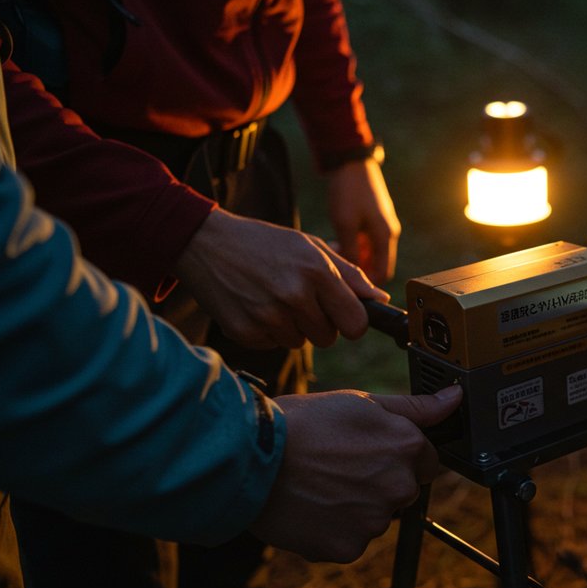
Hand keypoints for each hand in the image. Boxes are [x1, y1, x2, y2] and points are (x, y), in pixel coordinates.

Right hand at [174, 209, 386, 348]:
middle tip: (300, 299)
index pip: (356, 324)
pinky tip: (255, 305)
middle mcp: (294, 296)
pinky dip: (268, 331)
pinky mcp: (244, 331)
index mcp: (317, 272)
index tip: (343, 316)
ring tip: (274, 297)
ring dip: (293, 327)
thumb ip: (350, 275)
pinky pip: (273, 345)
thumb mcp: (311, 247)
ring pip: (300, 343)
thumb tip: (380, 300)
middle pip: (328, 338)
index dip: (351, 322)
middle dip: (321, 324)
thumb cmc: (265, 242)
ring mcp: (267, 316)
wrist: (206, 242)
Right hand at [251, 385, 461, 562]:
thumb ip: (415, 408)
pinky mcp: (349, 547)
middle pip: (401, 490)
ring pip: (376, 516)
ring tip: (321, 483)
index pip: (425, 460)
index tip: (369, 451)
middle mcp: (398, 486)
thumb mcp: (362, 402)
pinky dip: (335, 529)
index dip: (397, 454)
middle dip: (379, 481)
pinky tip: (314, 506)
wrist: (251, 458)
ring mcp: (375, 520)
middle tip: (340, 465)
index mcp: (407, 447)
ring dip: (357, 506)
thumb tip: (454, 399)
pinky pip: (351, 540)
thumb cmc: (304, 423)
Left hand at [327, 156, 400, 283]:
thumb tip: (353, 276)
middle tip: (335, 267)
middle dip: (357, 271)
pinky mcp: (373, 218)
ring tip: (333, 252)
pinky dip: (354, 246)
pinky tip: (336, 241)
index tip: (346, 286)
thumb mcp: (345, 224)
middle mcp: (388, 232)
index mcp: (386, 236)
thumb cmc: (348, 191)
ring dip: (354, 257)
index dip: (367, 286)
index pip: (383, 275)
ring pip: (370, 253)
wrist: (350, 161)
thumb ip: (351, 251)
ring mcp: (382, 224)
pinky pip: (366, 241)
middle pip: (377, 265)